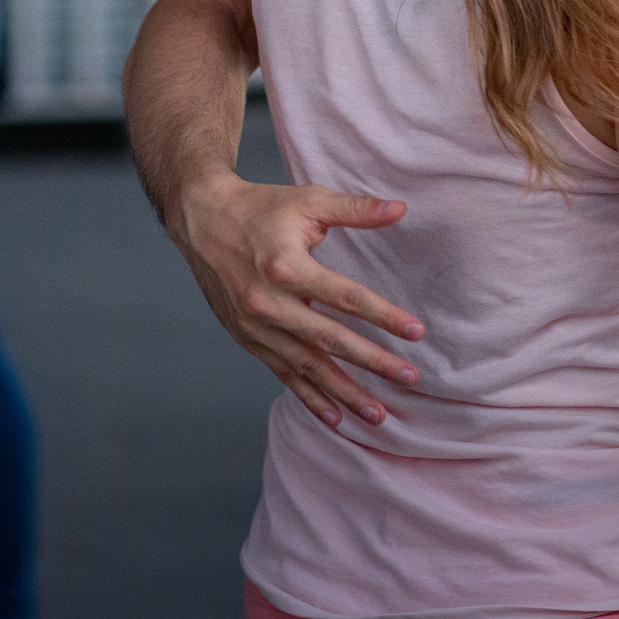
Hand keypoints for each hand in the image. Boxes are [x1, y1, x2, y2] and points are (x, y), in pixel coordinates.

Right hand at [161, 170, 425, 430]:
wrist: (202, 220)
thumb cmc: (262, 208)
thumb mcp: (309, 200)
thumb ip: (356, 209)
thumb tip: (401, 209)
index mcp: (285, 265)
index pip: (344, 296)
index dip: (383, 316)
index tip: (416, 332)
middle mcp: (267, 302)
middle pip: (328, 339)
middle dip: (372, 362)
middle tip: (409, 378)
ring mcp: (254, 326)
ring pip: (306, 366)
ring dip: (343, 392)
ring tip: (378, 414)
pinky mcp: (247, 338)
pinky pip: (282, 374)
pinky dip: (309, 398)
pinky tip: (336, 418)